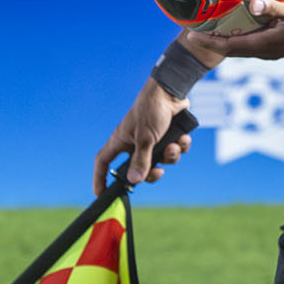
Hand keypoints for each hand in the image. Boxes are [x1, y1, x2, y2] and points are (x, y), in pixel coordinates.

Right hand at [91, 78, 192, 195]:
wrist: (172, 90)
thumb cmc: (152, 109)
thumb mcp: (146, 137)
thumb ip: (141, 160)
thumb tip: (134, 181)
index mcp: (121, 141)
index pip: (103, 163)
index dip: (100, 178)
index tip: (101, 193)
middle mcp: (134, 143)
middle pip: (139, 169)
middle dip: (152, 172)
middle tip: (159, 172)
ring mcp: (152, 140)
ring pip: (161, 160)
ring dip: (170, 156)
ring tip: (175, 145)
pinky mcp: (168, 136)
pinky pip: (174, 150)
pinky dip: (180, 145)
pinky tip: (183, 138)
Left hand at [188, 0, 283, 59]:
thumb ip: (273, 7)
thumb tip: (251, 4)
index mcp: (264, 43)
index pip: (229, 46)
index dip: (208, 42)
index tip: (191, 35)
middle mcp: (264, 50)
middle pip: (230, 50)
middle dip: (210, 42)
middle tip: (193, 32)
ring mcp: (269, 50)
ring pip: (239, 48)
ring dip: (222, 41)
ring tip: (209, 29)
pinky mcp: (275, 46)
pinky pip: (249, 44)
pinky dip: (236, 38)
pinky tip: (235, 28)